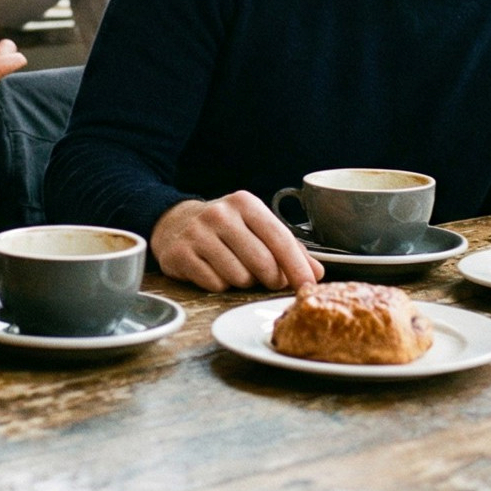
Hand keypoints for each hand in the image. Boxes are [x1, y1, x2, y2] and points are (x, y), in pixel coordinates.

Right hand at [151, 191, 322, 292]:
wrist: (174, 222)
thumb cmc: (224, 229)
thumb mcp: (255, 227)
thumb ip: (288, 248)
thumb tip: (316, 272)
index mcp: (245, 204)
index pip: (279, 238)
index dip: (297, 266)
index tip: (308, 286)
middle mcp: (220, 214)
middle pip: (262, 262)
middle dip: (270, 278)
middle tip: (266, 279)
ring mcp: (197, 233)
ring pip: (238, 277)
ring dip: (242, 282)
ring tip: (233, 268)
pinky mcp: (180, 253)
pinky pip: (214, 284)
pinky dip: (219, 285)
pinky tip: (213, 270)